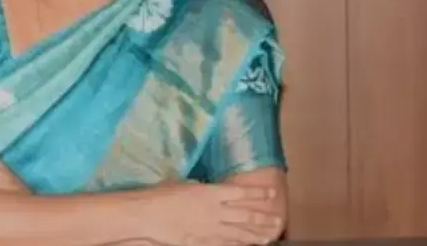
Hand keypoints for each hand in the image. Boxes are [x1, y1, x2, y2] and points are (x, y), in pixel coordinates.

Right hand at [141, 181, 283, 245]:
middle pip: (246, 215)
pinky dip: (237, 245)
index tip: (273, 192)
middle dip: (263, 218)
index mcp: (211, 192)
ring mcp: (210, 228)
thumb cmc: (163, 195)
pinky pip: (224, 244)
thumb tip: (210, 191)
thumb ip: (203, 190)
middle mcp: (215, 211)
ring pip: (239, 233)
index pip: (241, 192)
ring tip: (269, 236)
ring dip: (255, 235)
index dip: (258, 193)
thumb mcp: (186, 185)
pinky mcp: (202, 241)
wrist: (148, 214)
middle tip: (277, 220)